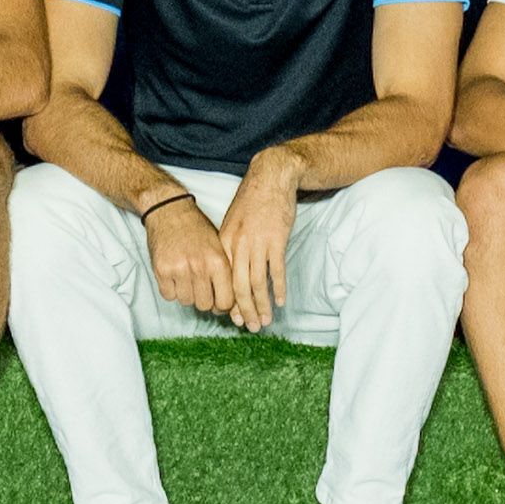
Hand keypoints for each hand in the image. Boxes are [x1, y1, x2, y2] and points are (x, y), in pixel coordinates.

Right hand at [147, 195, 235, 316]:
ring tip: (186, 276)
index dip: (222, 306)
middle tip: (200, 287)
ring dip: (186, 293)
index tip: (218, 302)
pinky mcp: (161, 270)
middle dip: (203, 299)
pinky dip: (171, 289)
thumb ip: (226, 273)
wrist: (170, 210)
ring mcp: (179, 269)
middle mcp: (200, 267)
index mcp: (218, 262)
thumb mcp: (220, 246)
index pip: (226, 302)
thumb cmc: (197, 229)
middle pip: (204, 305)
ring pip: (185, 301)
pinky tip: (174, 275)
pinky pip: (168, 296)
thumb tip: (230, 303)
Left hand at [217, 147, 303, 328]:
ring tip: (266, 321)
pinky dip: (278, 288)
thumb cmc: (252, 201)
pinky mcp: (276, 239)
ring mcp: (257, 243)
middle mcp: (238, 246)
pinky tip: (280, 301)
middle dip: (245, 311)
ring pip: (258, 283)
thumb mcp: (233, 222)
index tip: (234, 318)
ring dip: (262, 305)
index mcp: (225, 242)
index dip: (229, 302)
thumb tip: (233, 273)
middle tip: (250, 327)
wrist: (270, 177)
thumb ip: (231, 247)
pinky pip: (276, 270)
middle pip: (239, 287)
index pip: (224, 280)